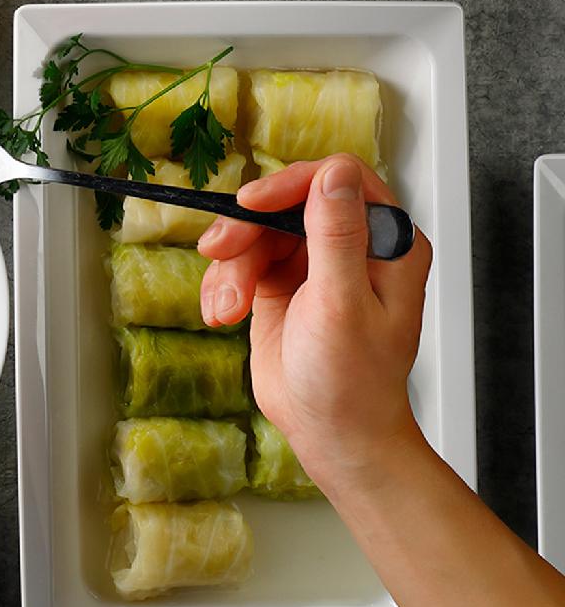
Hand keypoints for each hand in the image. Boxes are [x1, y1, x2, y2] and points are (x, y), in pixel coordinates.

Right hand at [195, 156, 431, 482]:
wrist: (331, 433)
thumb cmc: (352, 382)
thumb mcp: (341, 305)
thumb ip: (336, 236)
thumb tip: (333, 173)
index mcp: (387, 243)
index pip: (338, 180)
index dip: (290, 184)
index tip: (251, 204)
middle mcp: (352, 245)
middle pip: (285, 203)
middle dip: (247, 230)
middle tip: (219, 253)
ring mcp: (315, 263)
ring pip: (256, 231)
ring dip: (231, 266)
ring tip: (225, 306)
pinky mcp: (282, 283)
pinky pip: (241, 259)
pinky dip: (224, 283)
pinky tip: (223, 313)